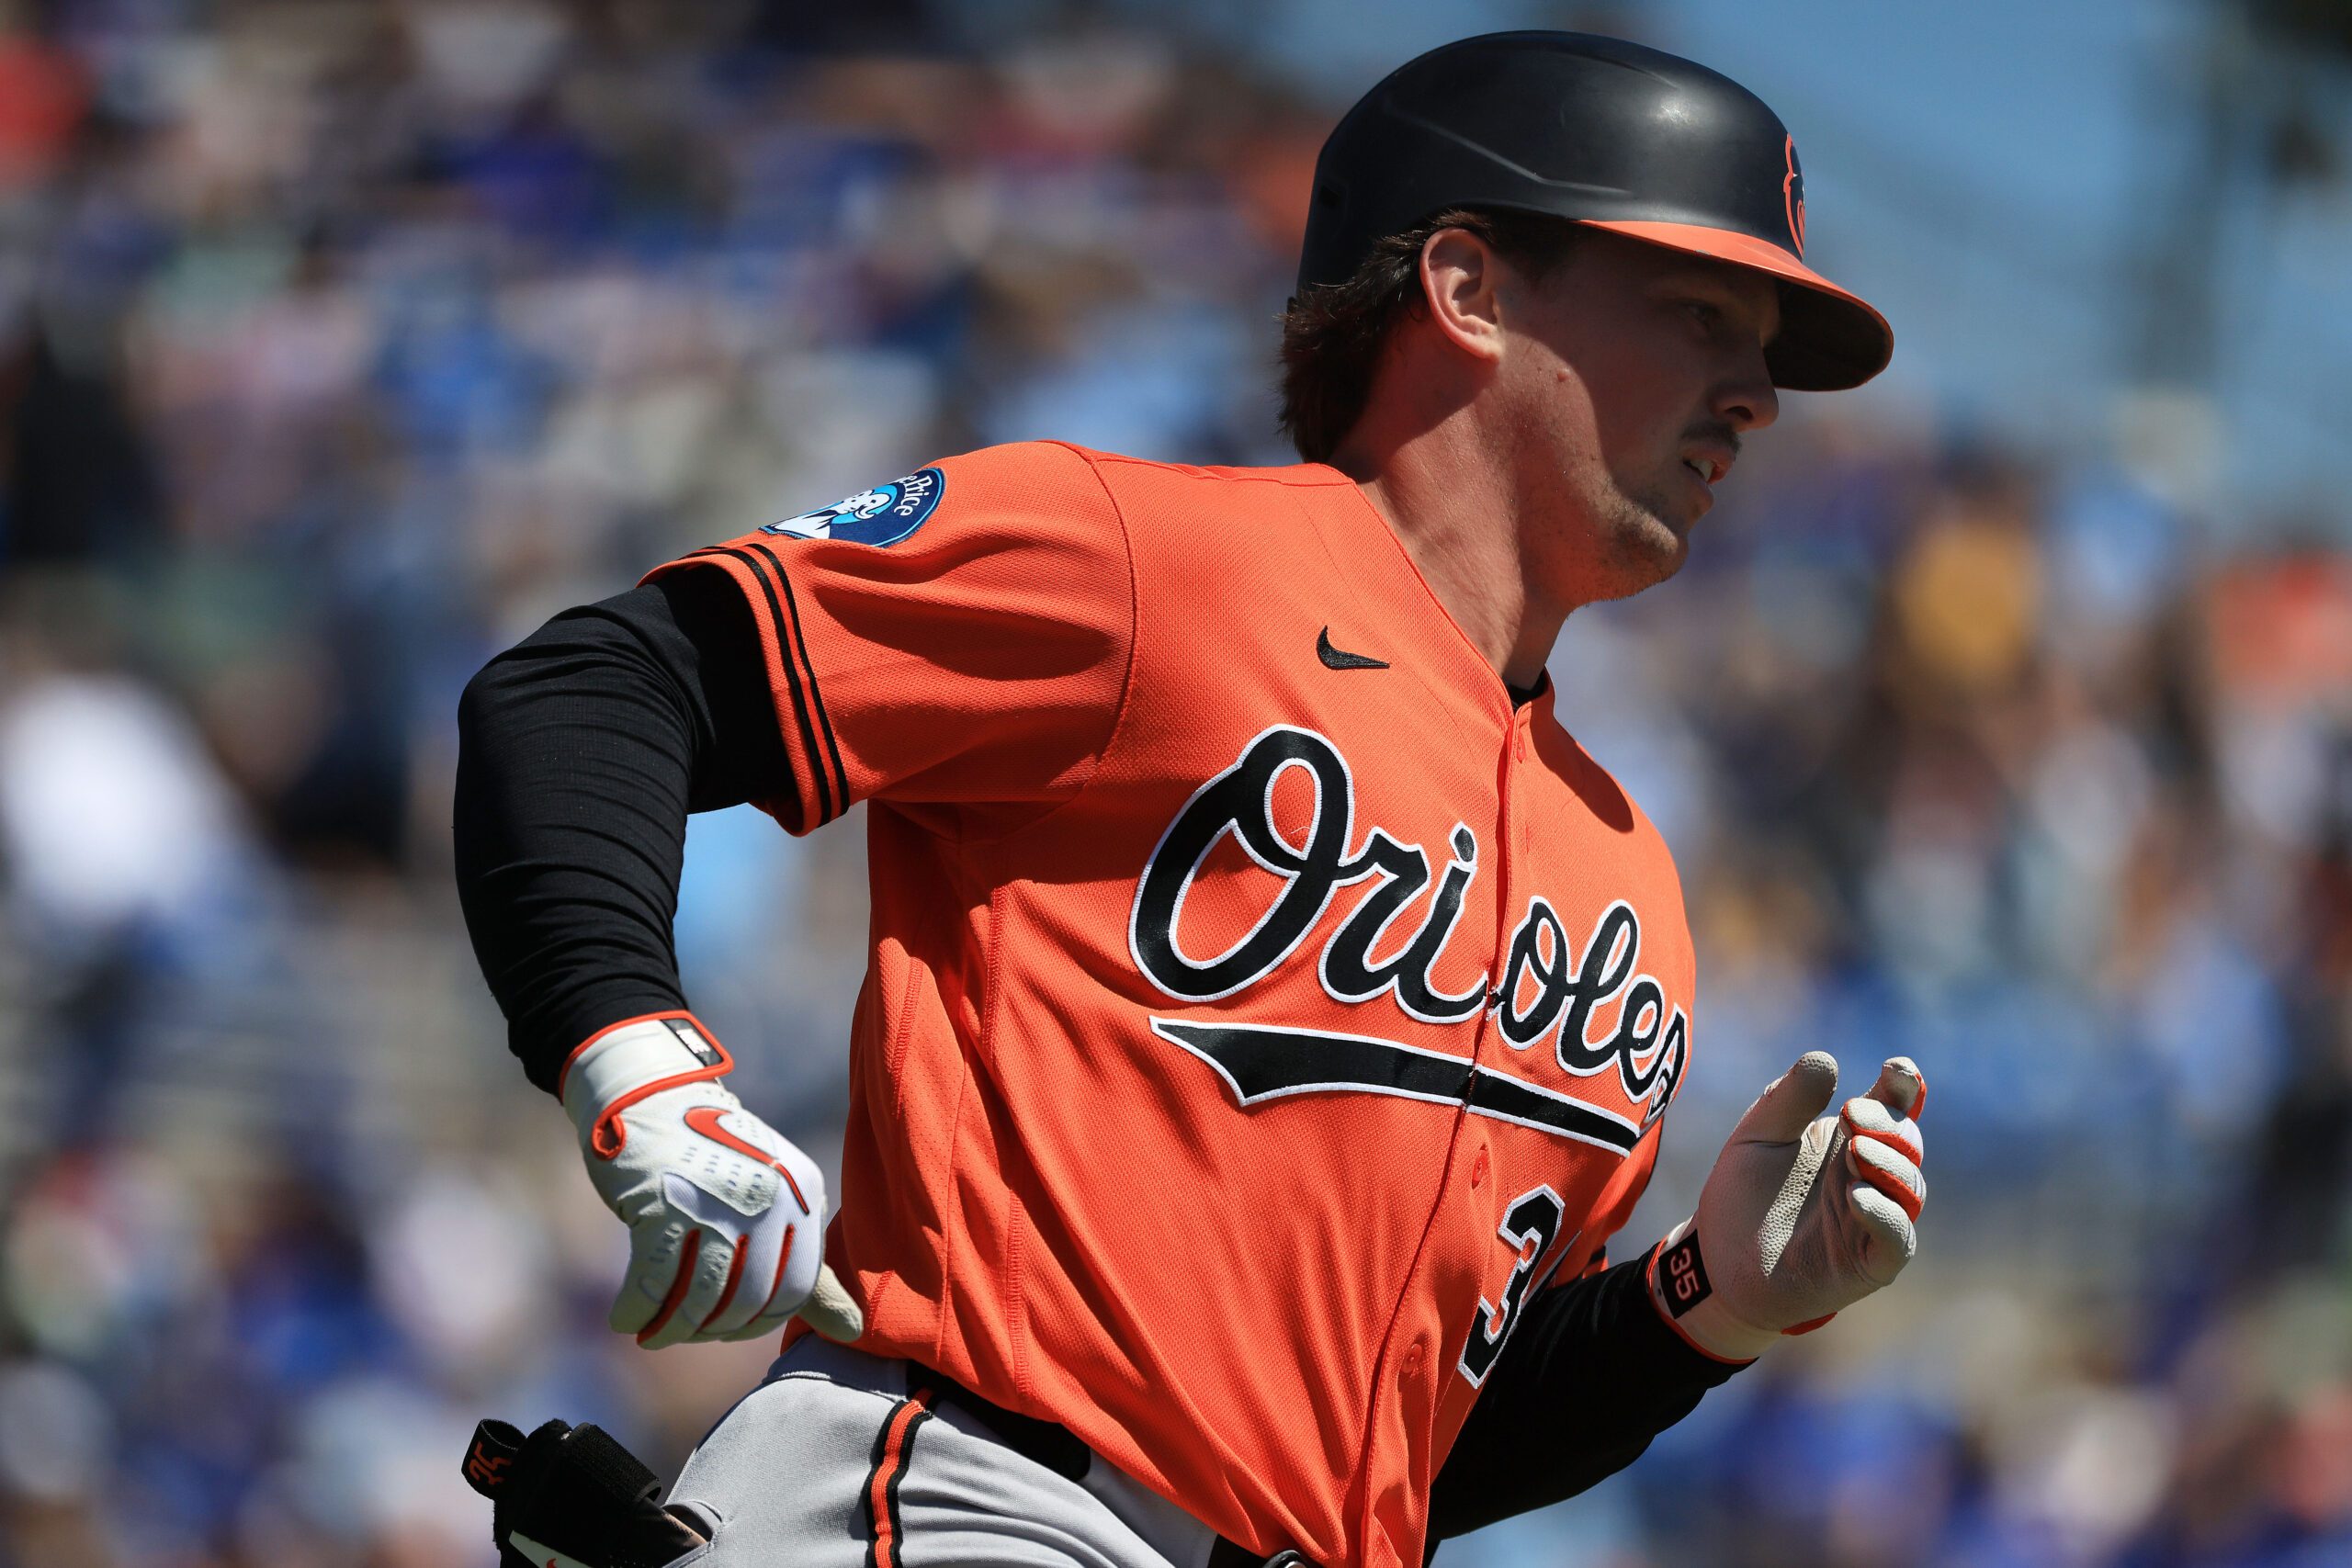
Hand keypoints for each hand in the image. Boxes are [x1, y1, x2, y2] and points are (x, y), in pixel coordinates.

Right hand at [560, 1014, 862, 1348]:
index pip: (797, 1290)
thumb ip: (811, 1270)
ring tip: (653, 1333)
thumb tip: (853, 1332)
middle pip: (748, 1299)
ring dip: (671, 1329)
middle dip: (712, 1329)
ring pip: (699, 1297)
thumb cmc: (717, 1162)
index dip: (760, 1322)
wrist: (652, 1099)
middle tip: (684, 1330)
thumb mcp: (777, 1204)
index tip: (728, 1327)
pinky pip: (652, 1282)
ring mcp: (717, 1199)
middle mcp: (769, 1196)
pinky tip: (627, 1319)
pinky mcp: (663, 1203)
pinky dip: (637, 1311)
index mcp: (804, 1194)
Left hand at [1648, 1052, 1924, 1360]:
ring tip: (1856, 1150)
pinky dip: (1884, 1215)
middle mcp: (1871, 1176)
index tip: (1898, 1069)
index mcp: (1850, 1138)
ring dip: (1889, 1165)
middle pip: (1906, 1142)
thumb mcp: (1757, 1136)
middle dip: (1887, 1125)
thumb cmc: (1743, 1194)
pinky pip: (1897, 1238)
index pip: (1890, 1106)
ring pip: (1910, 1188)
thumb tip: (1826, 1059)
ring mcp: (1875, 1219)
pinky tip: (1856, 1196)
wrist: (1718, 1261)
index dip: (1901, 1086)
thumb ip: (1788, 1099)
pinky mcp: (1870, 1262)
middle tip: (1852, 1115)